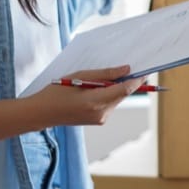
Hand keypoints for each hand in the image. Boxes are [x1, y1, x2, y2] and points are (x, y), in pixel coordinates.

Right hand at [28, 65, 145, 126]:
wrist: (42, 113)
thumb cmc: (57, 92)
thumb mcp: (80, 76)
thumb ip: (105, 74)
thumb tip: (126, 70)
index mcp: (96, 101)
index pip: (125, 90)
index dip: (137, 80)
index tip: (146, 71)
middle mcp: (101, 113)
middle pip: (122, 94)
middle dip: (125, 82)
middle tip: (125, 68)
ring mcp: (100, 119)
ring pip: (116, 99)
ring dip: (115, 88)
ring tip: (99, 79)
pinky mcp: (98, 120)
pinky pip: (109, 104)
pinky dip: (108, 95)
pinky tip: (95, 89)